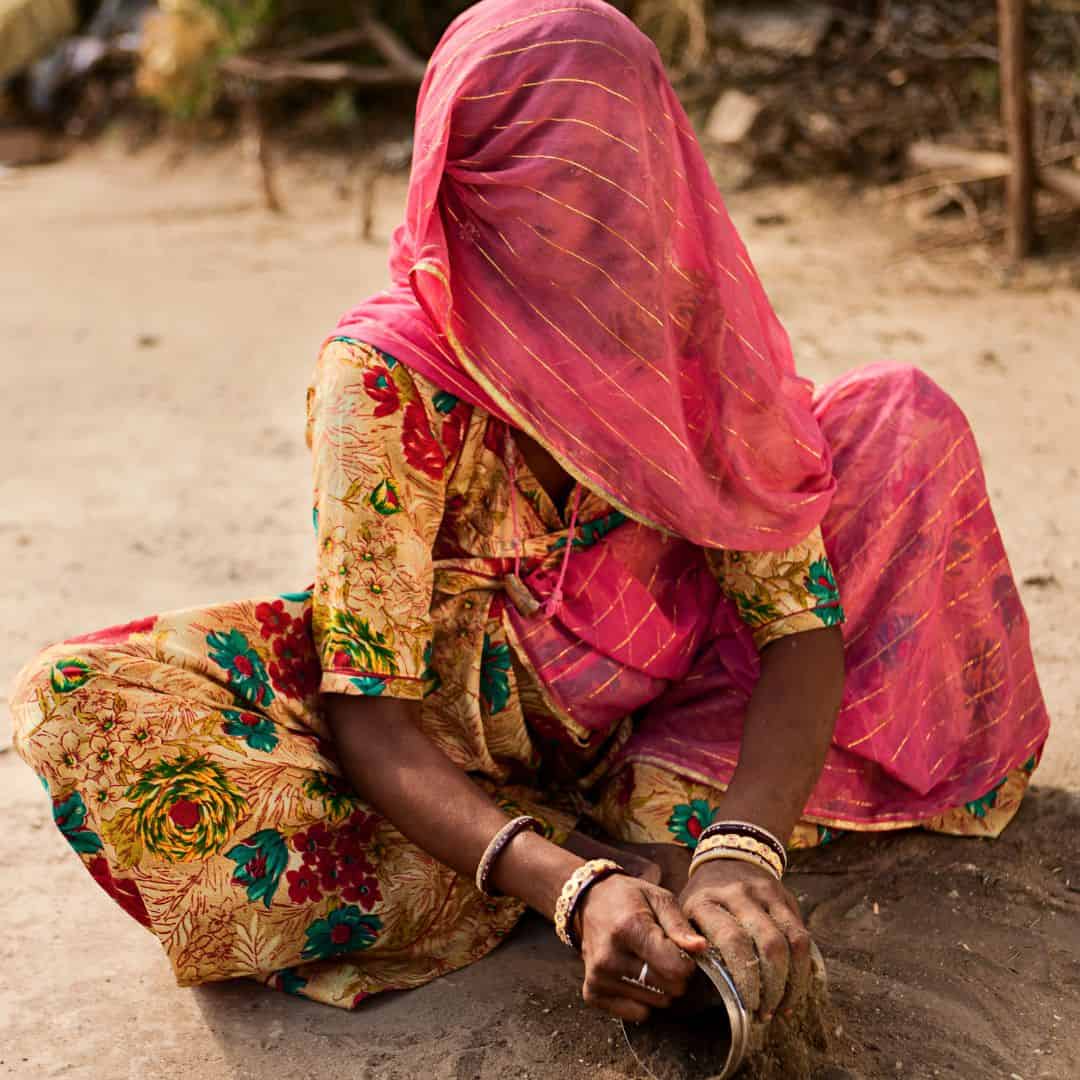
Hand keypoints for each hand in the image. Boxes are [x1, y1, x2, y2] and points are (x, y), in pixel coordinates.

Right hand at [576, 874, 709, 1021]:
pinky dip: (643, 999)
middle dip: (675, 974)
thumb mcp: (658, 898)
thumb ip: (680, 925)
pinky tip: (634, 975)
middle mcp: (609, 956)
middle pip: (669, 989)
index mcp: (628, 928)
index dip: (687, 961)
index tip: (680, 949)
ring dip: (659, 986)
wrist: (589, 902)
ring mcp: (598, 977)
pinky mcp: (592, 993)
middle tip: (663, 954)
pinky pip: (637, 1014)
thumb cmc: (629, 898)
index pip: (676, 968)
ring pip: (656, 1002)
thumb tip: (701, 948)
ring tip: (646, 960)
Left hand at [678, 859, 811, 1022]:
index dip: (746, 977)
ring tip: (785, 1006)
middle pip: (768, 944)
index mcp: (707, 900)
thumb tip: (694, 979)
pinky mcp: (785, 896)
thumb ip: (687, 942)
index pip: (733, 941)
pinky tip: (797, 986)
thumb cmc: (701, 897)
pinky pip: (802, 934)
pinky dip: (803, 965)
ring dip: (792, 980)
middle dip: (773, 985)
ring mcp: (765, 892)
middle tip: (768, 1012)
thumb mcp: (684, 914)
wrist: (726, 858)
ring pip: (791, 940)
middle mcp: (738, 894)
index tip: (749, 1005)